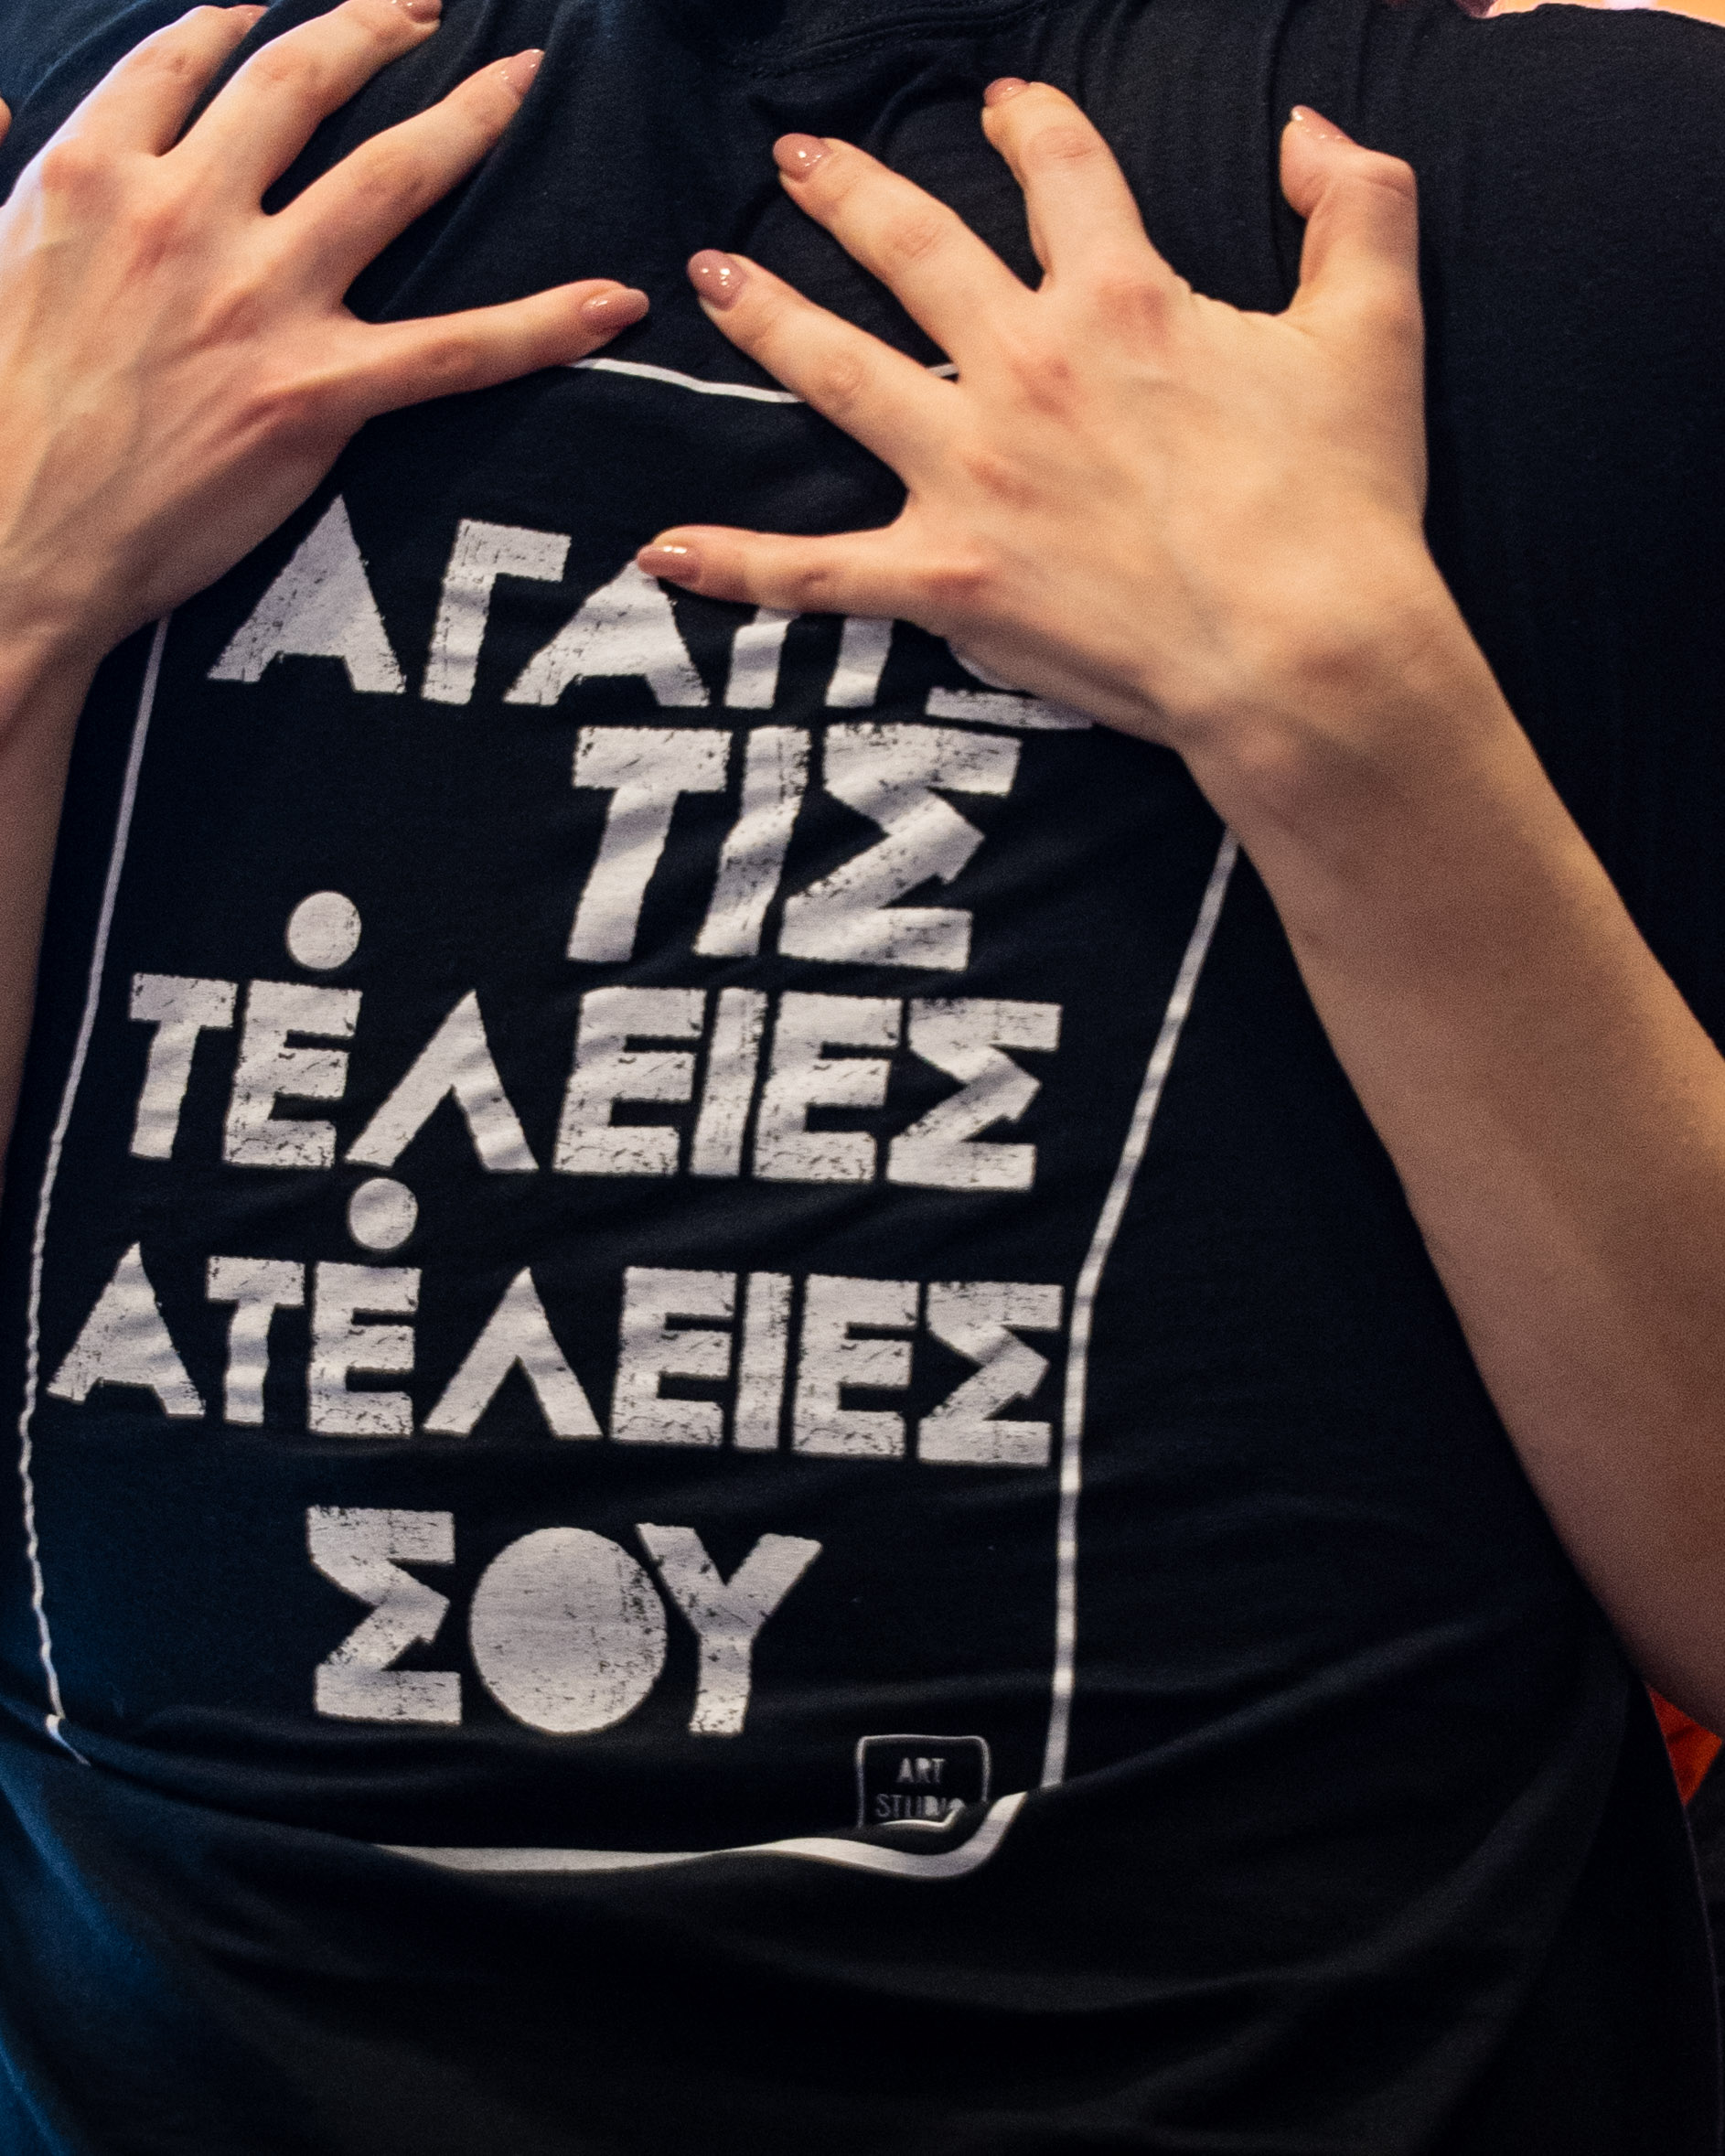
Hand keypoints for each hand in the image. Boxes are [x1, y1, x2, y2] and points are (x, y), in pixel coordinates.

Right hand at [0, 0, 646, 666]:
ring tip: (518, 82)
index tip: (270, 7)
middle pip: (299, 82)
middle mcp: (185, 212)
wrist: (12, 536)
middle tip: (425, 4)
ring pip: (390, 177)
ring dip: (466, 116)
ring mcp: (260, 300)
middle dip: (373, 26)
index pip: (184, 59)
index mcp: (94, 171)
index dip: (235, 23)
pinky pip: (455, 350)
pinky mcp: (317, 394)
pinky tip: (612, 304)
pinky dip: (543, 325)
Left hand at [639, 86, 1432, 777]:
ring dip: (769, 318)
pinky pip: (818, 573)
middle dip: (848, 190)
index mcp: (1121, 299)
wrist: (1305, 653)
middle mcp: (1025, 367)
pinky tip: (662, 549)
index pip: (1062, 174)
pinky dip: (738, 566)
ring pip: (840, 372)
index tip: (1002, 104)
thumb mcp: (1378, 329)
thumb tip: (1308, 126)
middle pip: (913, 248)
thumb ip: (1358, 203)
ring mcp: (973, 473)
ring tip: (712, 276)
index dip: (1031, 126)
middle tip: (797, 158)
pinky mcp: (947, 578)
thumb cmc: (1342, 505)